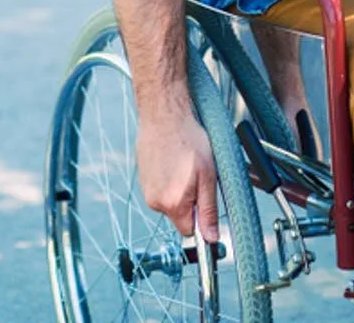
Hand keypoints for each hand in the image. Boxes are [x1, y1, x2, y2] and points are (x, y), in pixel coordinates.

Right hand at [136, 109, 219, 240]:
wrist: (164, 115)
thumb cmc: (188, 139)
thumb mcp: (208, 175)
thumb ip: (209, 210)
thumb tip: (211, 238)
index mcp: (173, 203)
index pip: (189, 231)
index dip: (200, 217)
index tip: (204, 198)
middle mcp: (155, 201)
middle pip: (179, 216)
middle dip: (190, 201)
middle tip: (195, 175)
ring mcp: (146, 190)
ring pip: (169, 201)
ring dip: (178, 189)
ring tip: (182, 163)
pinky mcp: (142, 179)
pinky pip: (160, 189)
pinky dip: (168, 179)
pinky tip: (172, 160)